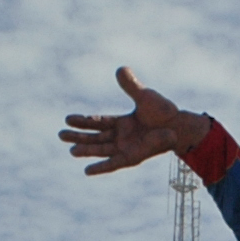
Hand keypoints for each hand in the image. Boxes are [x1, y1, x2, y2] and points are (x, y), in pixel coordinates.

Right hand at [59, 67, 211, 175]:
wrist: (179, 126)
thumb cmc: (163, 112)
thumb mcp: (144, 96)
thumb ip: (131, 86)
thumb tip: (120, 69)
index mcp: (122, 123)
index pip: (98, 122)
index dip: (83, 121)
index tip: (67, 119)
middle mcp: (121, 137)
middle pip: (95, 137)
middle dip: (78, 137)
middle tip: (60, 135)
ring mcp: (125, 148)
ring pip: (101, 150)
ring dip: (86, 150)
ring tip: (71, 151)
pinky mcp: (131, 157)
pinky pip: (113, 164)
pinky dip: (101, 168)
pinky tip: (87, 171)